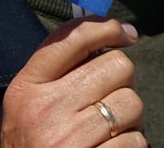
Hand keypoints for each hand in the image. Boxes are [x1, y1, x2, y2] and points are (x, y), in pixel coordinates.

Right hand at [0, 17, 145, 146]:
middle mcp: (45, 109)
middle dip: (122, 82)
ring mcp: (68, 139)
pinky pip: (136, 141)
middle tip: (108, 100)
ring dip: (130, 118)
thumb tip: (113, 35)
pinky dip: (131, 146)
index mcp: (27, 87)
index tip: (126, 34)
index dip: (108, 28)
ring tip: (109, 130)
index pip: (73, 38)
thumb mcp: (30, 101)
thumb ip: (59, 69)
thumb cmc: (35, 141)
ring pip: (132, 103)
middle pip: (116, 66)